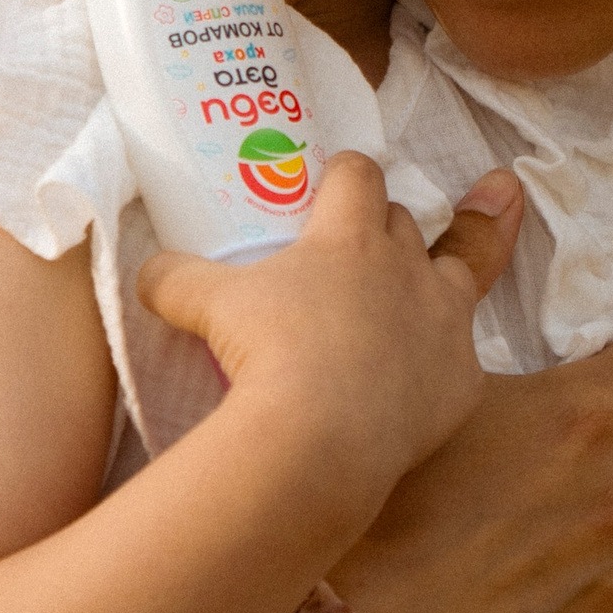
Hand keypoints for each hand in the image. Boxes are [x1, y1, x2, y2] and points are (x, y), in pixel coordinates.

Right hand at [137, 156, 516, 508]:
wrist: (321, 440)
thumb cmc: (264, 356)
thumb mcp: (203, 305)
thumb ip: (176, 278)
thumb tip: (150, 274)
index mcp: (349, 237)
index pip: (360, 175)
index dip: (349, 172)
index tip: (337, 180)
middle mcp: (407, 267)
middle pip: (405, 222)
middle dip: (384, 225)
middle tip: (357, 249)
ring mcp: (444, 322)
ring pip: (459, 271)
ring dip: (441, 270)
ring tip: (427, 281)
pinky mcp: (462, 381)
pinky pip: (462, 360)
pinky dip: (441, 364)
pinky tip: (421, 382)